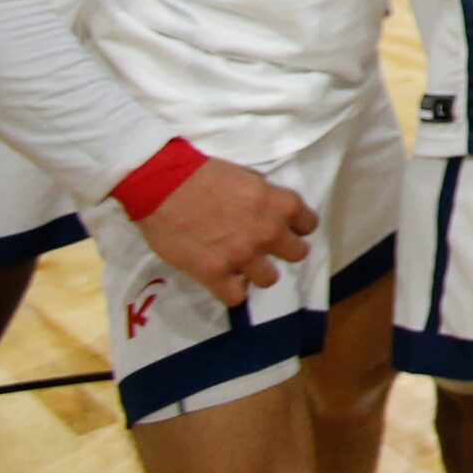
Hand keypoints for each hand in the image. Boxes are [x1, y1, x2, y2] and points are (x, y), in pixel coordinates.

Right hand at [136, 158, 318, 308]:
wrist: (163, 185)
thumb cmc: (205, 174)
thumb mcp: (249, 177)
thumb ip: (267, 199)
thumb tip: (273, 213)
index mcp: (280, 203)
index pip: (309, 224)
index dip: (297, 227)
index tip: (287, 228)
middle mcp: (268, 232)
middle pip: (298, 254)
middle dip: (284, 250)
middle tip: (266, 247)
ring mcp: (242, 256)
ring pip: (270, 279)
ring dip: (258, 273)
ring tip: (244, 265)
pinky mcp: (214, 274)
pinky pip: (236, 298)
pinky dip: (231, 291)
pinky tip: (224, 280)